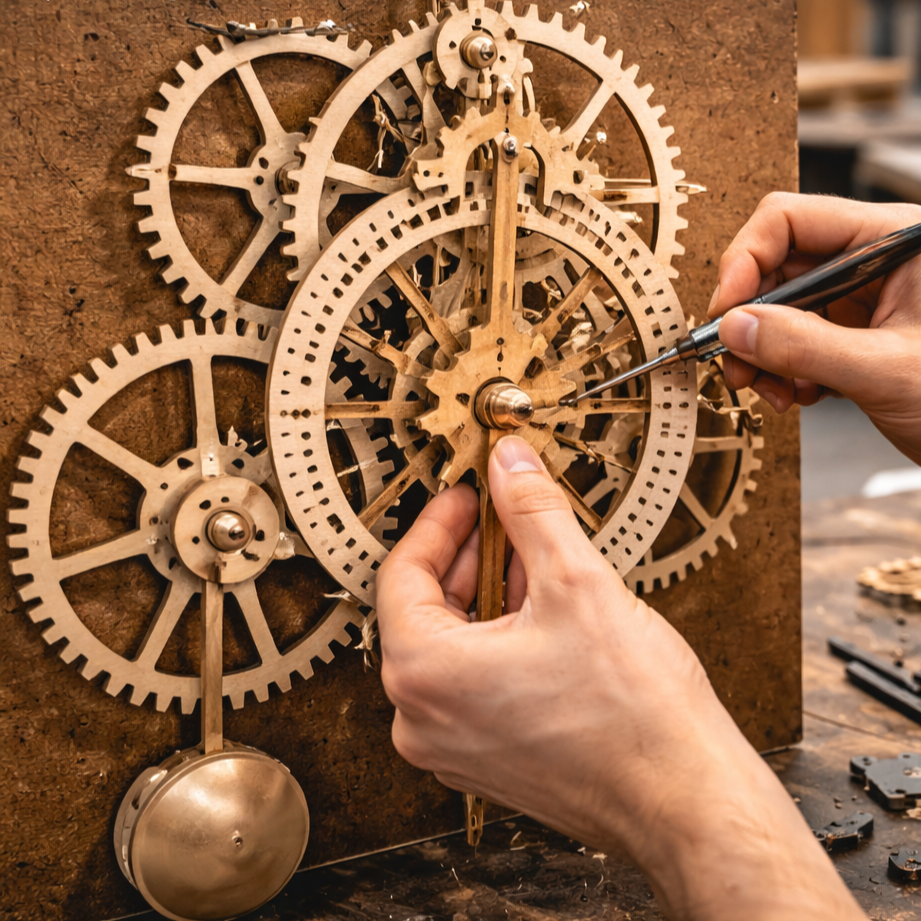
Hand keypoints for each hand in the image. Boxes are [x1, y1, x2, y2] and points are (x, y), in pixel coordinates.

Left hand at [377, 436, 864, 920]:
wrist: (685, 802)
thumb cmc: (634, 714)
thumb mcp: (575, 582)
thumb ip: (531, 511)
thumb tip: (510, 463)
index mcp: (425, 674)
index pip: (403, 573)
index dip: (438, 524)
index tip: (468, 497)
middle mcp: (423, 720)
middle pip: (423, 609)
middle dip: (467, 556)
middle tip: (504, 519)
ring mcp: (452, 747)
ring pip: (451, 646)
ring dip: (486, 597)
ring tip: (533, 564)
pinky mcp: (485, 761)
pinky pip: (471, 684)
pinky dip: (497, 641)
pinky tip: (543, 617)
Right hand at [709, 193, 920, 464]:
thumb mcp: (885, 371)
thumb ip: (804, 346)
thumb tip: (734, 326)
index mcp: (895, 241)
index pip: (793, 221)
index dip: (746, 260)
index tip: (725, 311)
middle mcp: (874, 263)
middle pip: (778, 266)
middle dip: (748, 318)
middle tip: (732, 361)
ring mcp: (862, 301)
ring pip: (779, 309)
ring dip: (759, 352)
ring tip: (767, 390)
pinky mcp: (853, 336)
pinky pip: (793, 341)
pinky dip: (779, 371)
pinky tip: (795, 396)